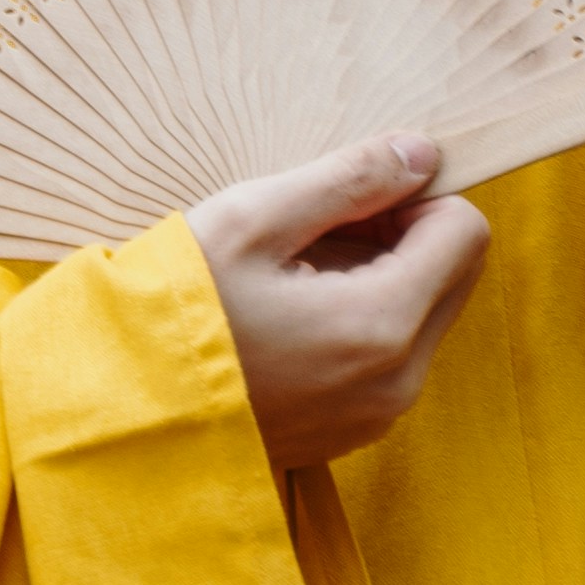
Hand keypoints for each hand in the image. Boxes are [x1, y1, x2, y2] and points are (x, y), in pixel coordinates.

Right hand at [188, 131, 490, 470]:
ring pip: (424, 315)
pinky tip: (288, 316)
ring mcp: (376, 414)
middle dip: (404, 237)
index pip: (466, 232)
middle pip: (455, 276)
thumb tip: (422, 153)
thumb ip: (349, 179)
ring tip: (293, 274)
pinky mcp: (352, 431)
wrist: (118, 412)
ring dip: (380, 279)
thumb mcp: (251, 220)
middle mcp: (396, 380)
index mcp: (380, 324)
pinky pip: (390, 359)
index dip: (414, 197)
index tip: (349, 201)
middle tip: (319, 230)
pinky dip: (359, 324)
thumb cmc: (173, 311)